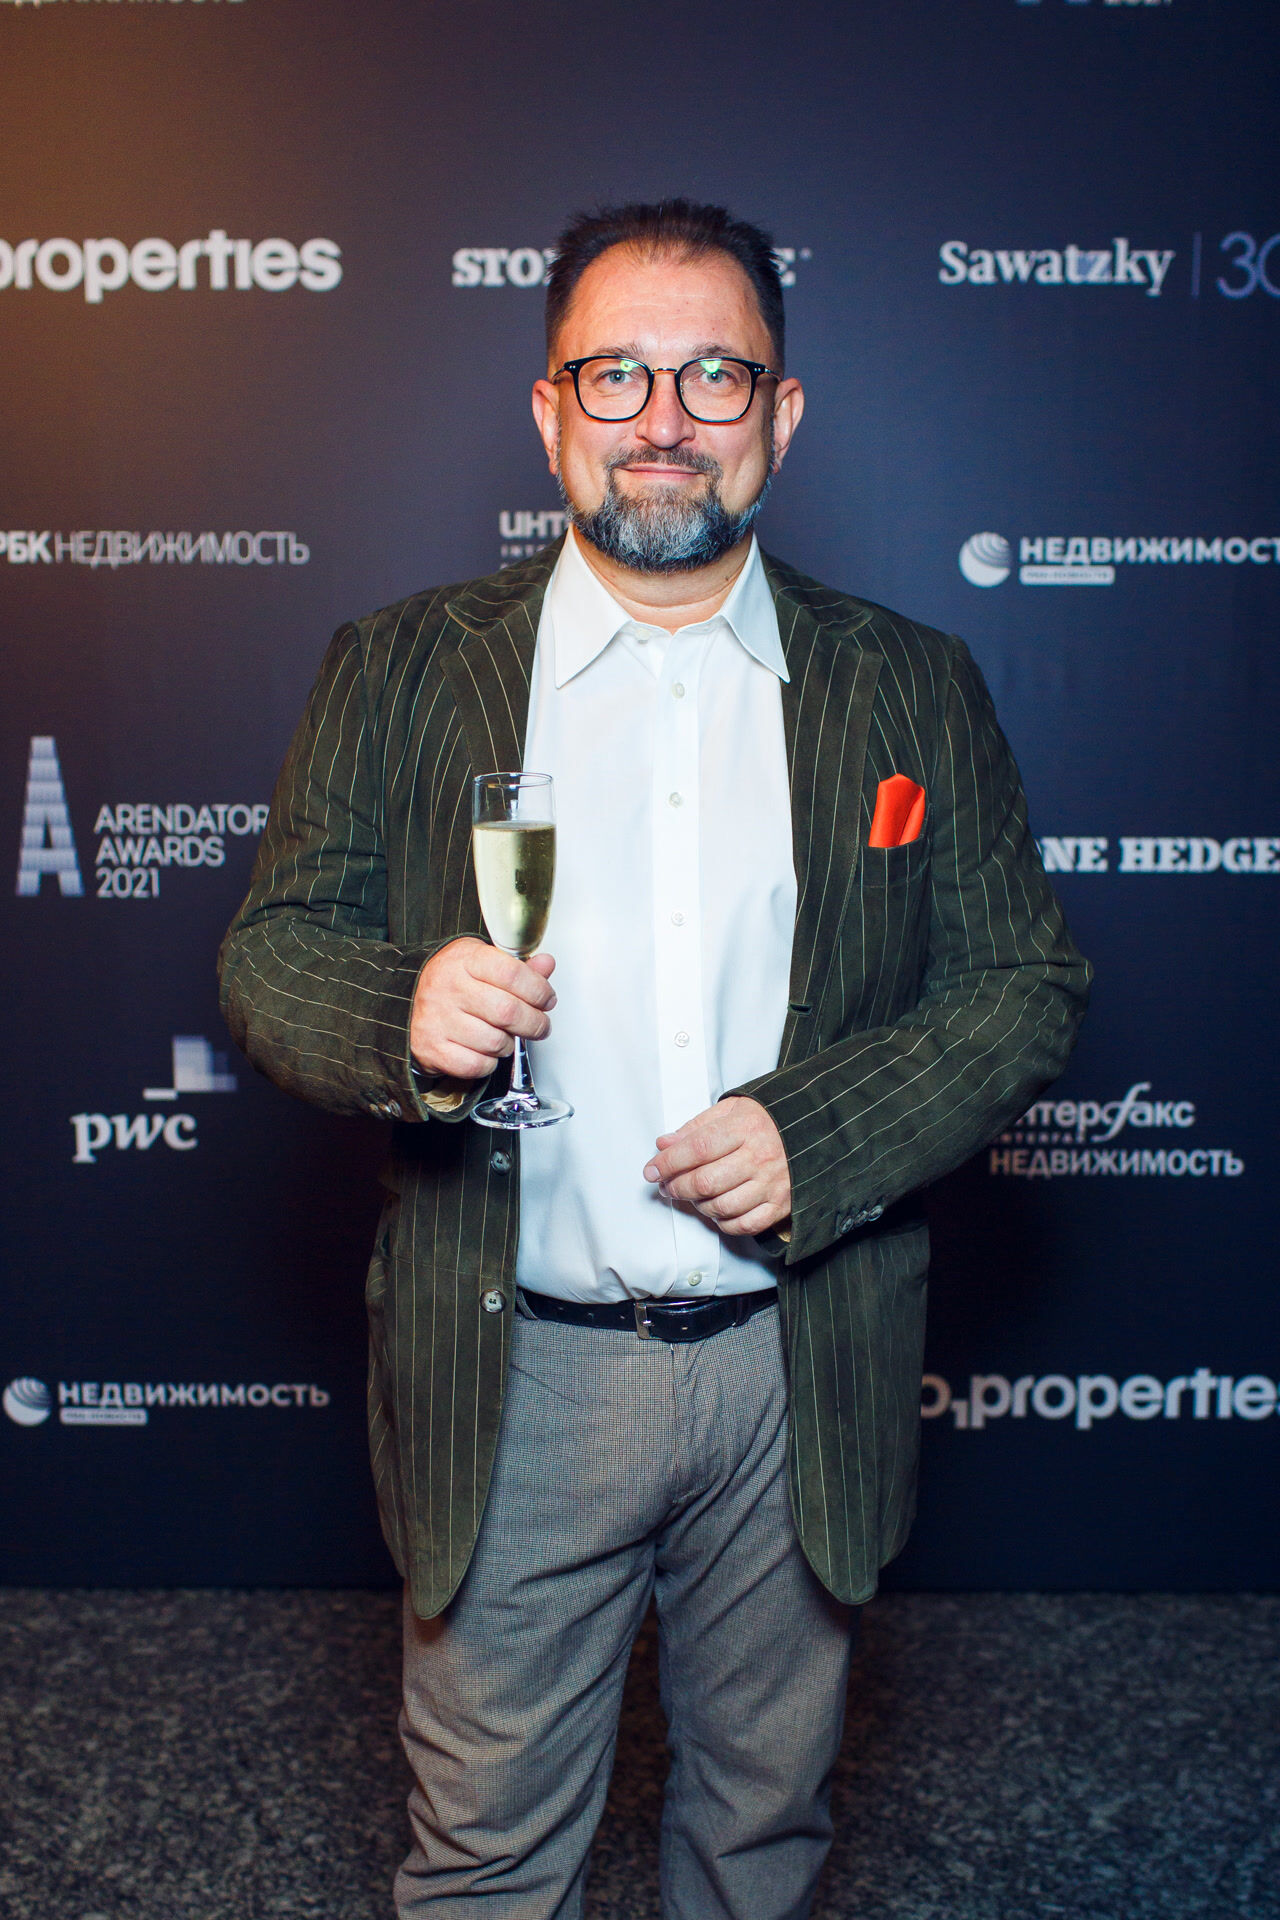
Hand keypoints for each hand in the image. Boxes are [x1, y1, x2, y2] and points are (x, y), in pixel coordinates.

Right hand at [410, 938, 555, 1080]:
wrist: (403, 999)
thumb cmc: (450, 981)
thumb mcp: (481, 961)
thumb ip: (517, 966)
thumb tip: (546, 965)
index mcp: (465, 960)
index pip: (512, 974)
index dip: (539, 990)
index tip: (546, 999)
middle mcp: (449, 988)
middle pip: (509, 1012)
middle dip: (534, 1023)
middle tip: (540, 1026)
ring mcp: (438, 1020)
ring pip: (495, 1042)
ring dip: (509, 1044)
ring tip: (505, 1035)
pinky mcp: (432, 1048)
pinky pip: (476, 1065)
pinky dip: (489, 1063)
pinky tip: (485, 1050)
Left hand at [642, 1096, 790, 1237]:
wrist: (816, 1130)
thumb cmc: (770, 1119)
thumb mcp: (733, 1109)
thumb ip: (696, 1127)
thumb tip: (664, 1145)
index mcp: (746, 1127)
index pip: (697, 1148)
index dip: (668, 1162)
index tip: (651, 1169)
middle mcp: (760, 1157)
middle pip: (706, 1181)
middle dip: (677, 1187)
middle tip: (666, 1185)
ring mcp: (772, 1184)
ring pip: (722, 1206)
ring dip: (697, 1205)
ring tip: (691, 1196)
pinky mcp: (781, 1205)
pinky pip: (745, 1224)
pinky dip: (724, 1223)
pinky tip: (716, 1211)